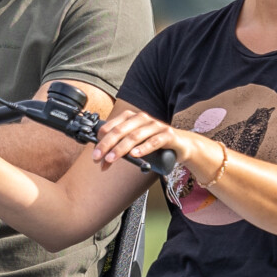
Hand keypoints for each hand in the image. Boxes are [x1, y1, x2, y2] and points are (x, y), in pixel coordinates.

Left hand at [94, 104, 208, 177]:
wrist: (182, 145)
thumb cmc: (155, 143)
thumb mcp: (135, 143)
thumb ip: (120, 146)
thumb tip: (102, 156)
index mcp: (132, 118)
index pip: (112, 125)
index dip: (101, 139)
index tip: (94, 153)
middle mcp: (143, 119)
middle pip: (121, 130)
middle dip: (107, 144)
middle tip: (98, 157)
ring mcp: (156, 126)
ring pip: (135, 136)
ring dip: (121, 148)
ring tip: (111, 158)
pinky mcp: (168, 135)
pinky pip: (154, 141)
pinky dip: (143, 148)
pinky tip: (135, 155)